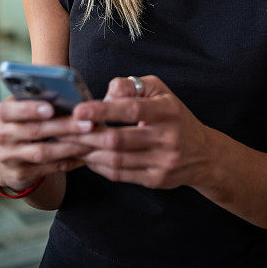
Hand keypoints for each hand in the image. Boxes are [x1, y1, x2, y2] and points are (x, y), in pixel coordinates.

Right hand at [0, 97, 97, 191]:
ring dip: (69, 146)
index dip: (29, 109)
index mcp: (5, 112)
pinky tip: (85, 155)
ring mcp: (10, 156)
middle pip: (34, 130)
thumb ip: (42, 97)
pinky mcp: (20, 174)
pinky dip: (68, 161)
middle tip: (87, 124)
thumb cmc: (29, 122)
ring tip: (91, 141)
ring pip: (42, 152)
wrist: (14, 157)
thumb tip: (67, 89)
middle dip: (63, 127)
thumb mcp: (28, 108)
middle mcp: (3, 134)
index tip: (51, 109)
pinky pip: (48, 168)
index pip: (10, 109)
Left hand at [70, 75, 211, 189]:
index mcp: (168, 110)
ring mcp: (163, 162)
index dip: (102, 110)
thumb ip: (130, 86)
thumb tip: (104, 96)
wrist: (203, 154)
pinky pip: (121, 175)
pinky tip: (87, 156)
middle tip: (62, 130)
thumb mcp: (159, 91)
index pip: (131, 109)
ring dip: (89, 152)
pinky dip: (99, 166)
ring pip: (116, 160)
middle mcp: (167, 137)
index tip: (78, 110)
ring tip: (70, 143)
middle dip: (87, 135)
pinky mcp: (156, 181)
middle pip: (119, 139)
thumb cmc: (174, 115)